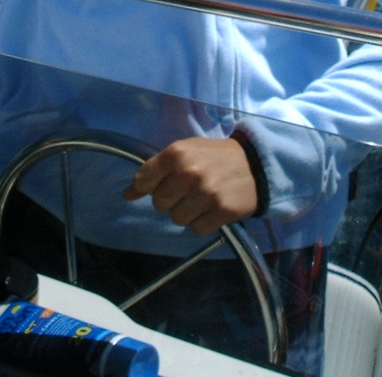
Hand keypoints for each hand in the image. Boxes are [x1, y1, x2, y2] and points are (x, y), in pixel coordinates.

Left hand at [122, 136, 258, 235]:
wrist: (255, 164)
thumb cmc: (213, 157)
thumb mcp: (183, 153)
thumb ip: (154, 171)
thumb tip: (126, 195)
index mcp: (176, 154)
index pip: (144, 180)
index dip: (150, 186)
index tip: (164, 183)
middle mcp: (189, 173)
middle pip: (159, 204)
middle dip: (170, 200)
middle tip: (187, 191)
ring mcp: (206, 193)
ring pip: (177, 219)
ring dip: (187, 213)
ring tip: (202, 199)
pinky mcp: (222, 212)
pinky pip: (197, 229)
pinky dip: (203, 222)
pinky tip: (212, 209)